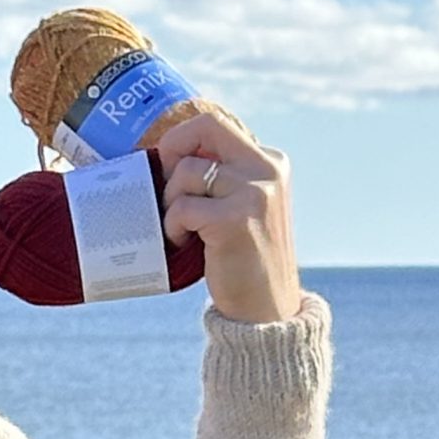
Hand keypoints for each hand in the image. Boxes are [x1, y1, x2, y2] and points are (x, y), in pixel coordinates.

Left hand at [154, 103, 301, 324]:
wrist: (266, 311)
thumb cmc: (245, 261)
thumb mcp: (244, 207)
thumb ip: (223, 177)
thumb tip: (170, 154)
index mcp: (271, 163)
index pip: (216, 126)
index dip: (183, 141)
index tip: (171, 169)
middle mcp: (267, 170)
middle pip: (205, 128)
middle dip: (173, 151)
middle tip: (167, 188)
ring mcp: (255, 192)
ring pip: (188, 172)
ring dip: (171, 202)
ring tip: (182, 230)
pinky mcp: (235, 219)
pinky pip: (183, 206)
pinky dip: (173, 226)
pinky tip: (183, 243)